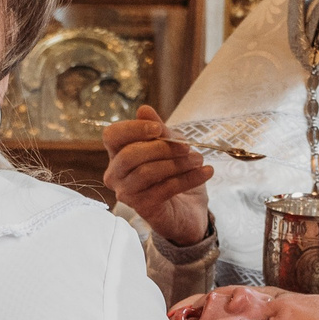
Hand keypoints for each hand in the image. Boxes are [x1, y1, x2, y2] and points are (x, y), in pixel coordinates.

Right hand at [103, 106, 211, 245]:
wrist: (187, 210)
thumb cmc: (173, 174)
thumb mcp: (170, 147)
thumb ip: (159, 130)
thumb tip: (144, 109)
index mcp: (117, 154)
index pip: (112, 136)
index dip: (133, 129)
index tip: (159, 128)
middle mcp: (115, 174)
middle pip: (130, 155)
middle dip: (161, 147)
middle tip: (187, 146)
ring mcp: (127, 193)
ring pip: (147, 172)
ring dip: (178, 163)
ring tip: (199, 159)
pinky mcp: (143, 208)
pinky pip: (165, 189)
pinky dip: (189, 178)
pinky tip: (206, 172)